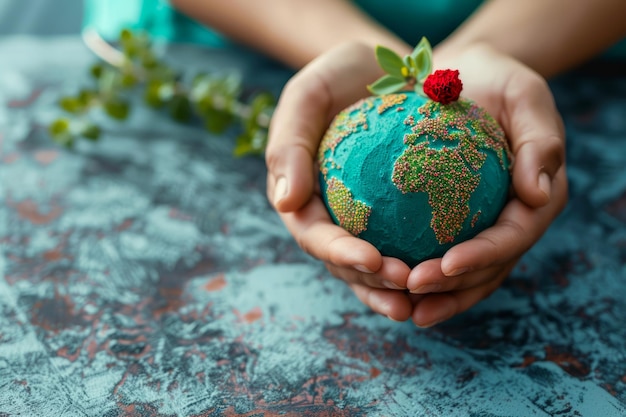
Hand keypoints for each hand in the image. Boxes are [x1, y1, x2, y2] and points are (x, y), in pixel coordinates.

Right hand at [265, 41, 415, 320]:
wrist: (379, 70)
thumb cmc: (338, 77)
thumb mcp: (307, 95)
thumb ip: (288, 144)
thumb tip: (285, 203)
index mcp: (298, 197)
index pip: (314, 234)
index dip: (340, 253)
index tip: (373, 259)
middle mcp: (324, 216)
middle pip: (342, 262)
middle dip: (372, 282)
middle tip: (408, 286)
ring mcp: (355, 220)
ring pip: (370, 266)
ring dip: (393, 287)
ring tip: (423, 298)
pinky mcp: (388, 217)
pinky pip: (402, 245)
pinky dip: (420, 263)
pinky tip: (445, 273)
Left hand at [406, 44, 567, 326]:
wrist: (466, 77)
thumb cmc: (497, 81)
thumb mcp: (525, 95)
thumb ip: (540, 141)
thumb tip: (538, 196)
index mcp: (536, 198)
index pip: (512, 237)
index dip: (482, 257)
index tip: (444, 265)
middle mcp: (513, 220)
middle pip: (488, 268)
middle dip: (452, 287)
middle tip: (411, 290)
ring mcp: (484, 226)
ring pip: (465, 274)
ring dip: (437, 296)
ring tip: (403, 308)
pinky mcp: (455, 222)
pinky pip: (437, 254)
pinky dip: (417, 272)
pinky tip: (386, 283)